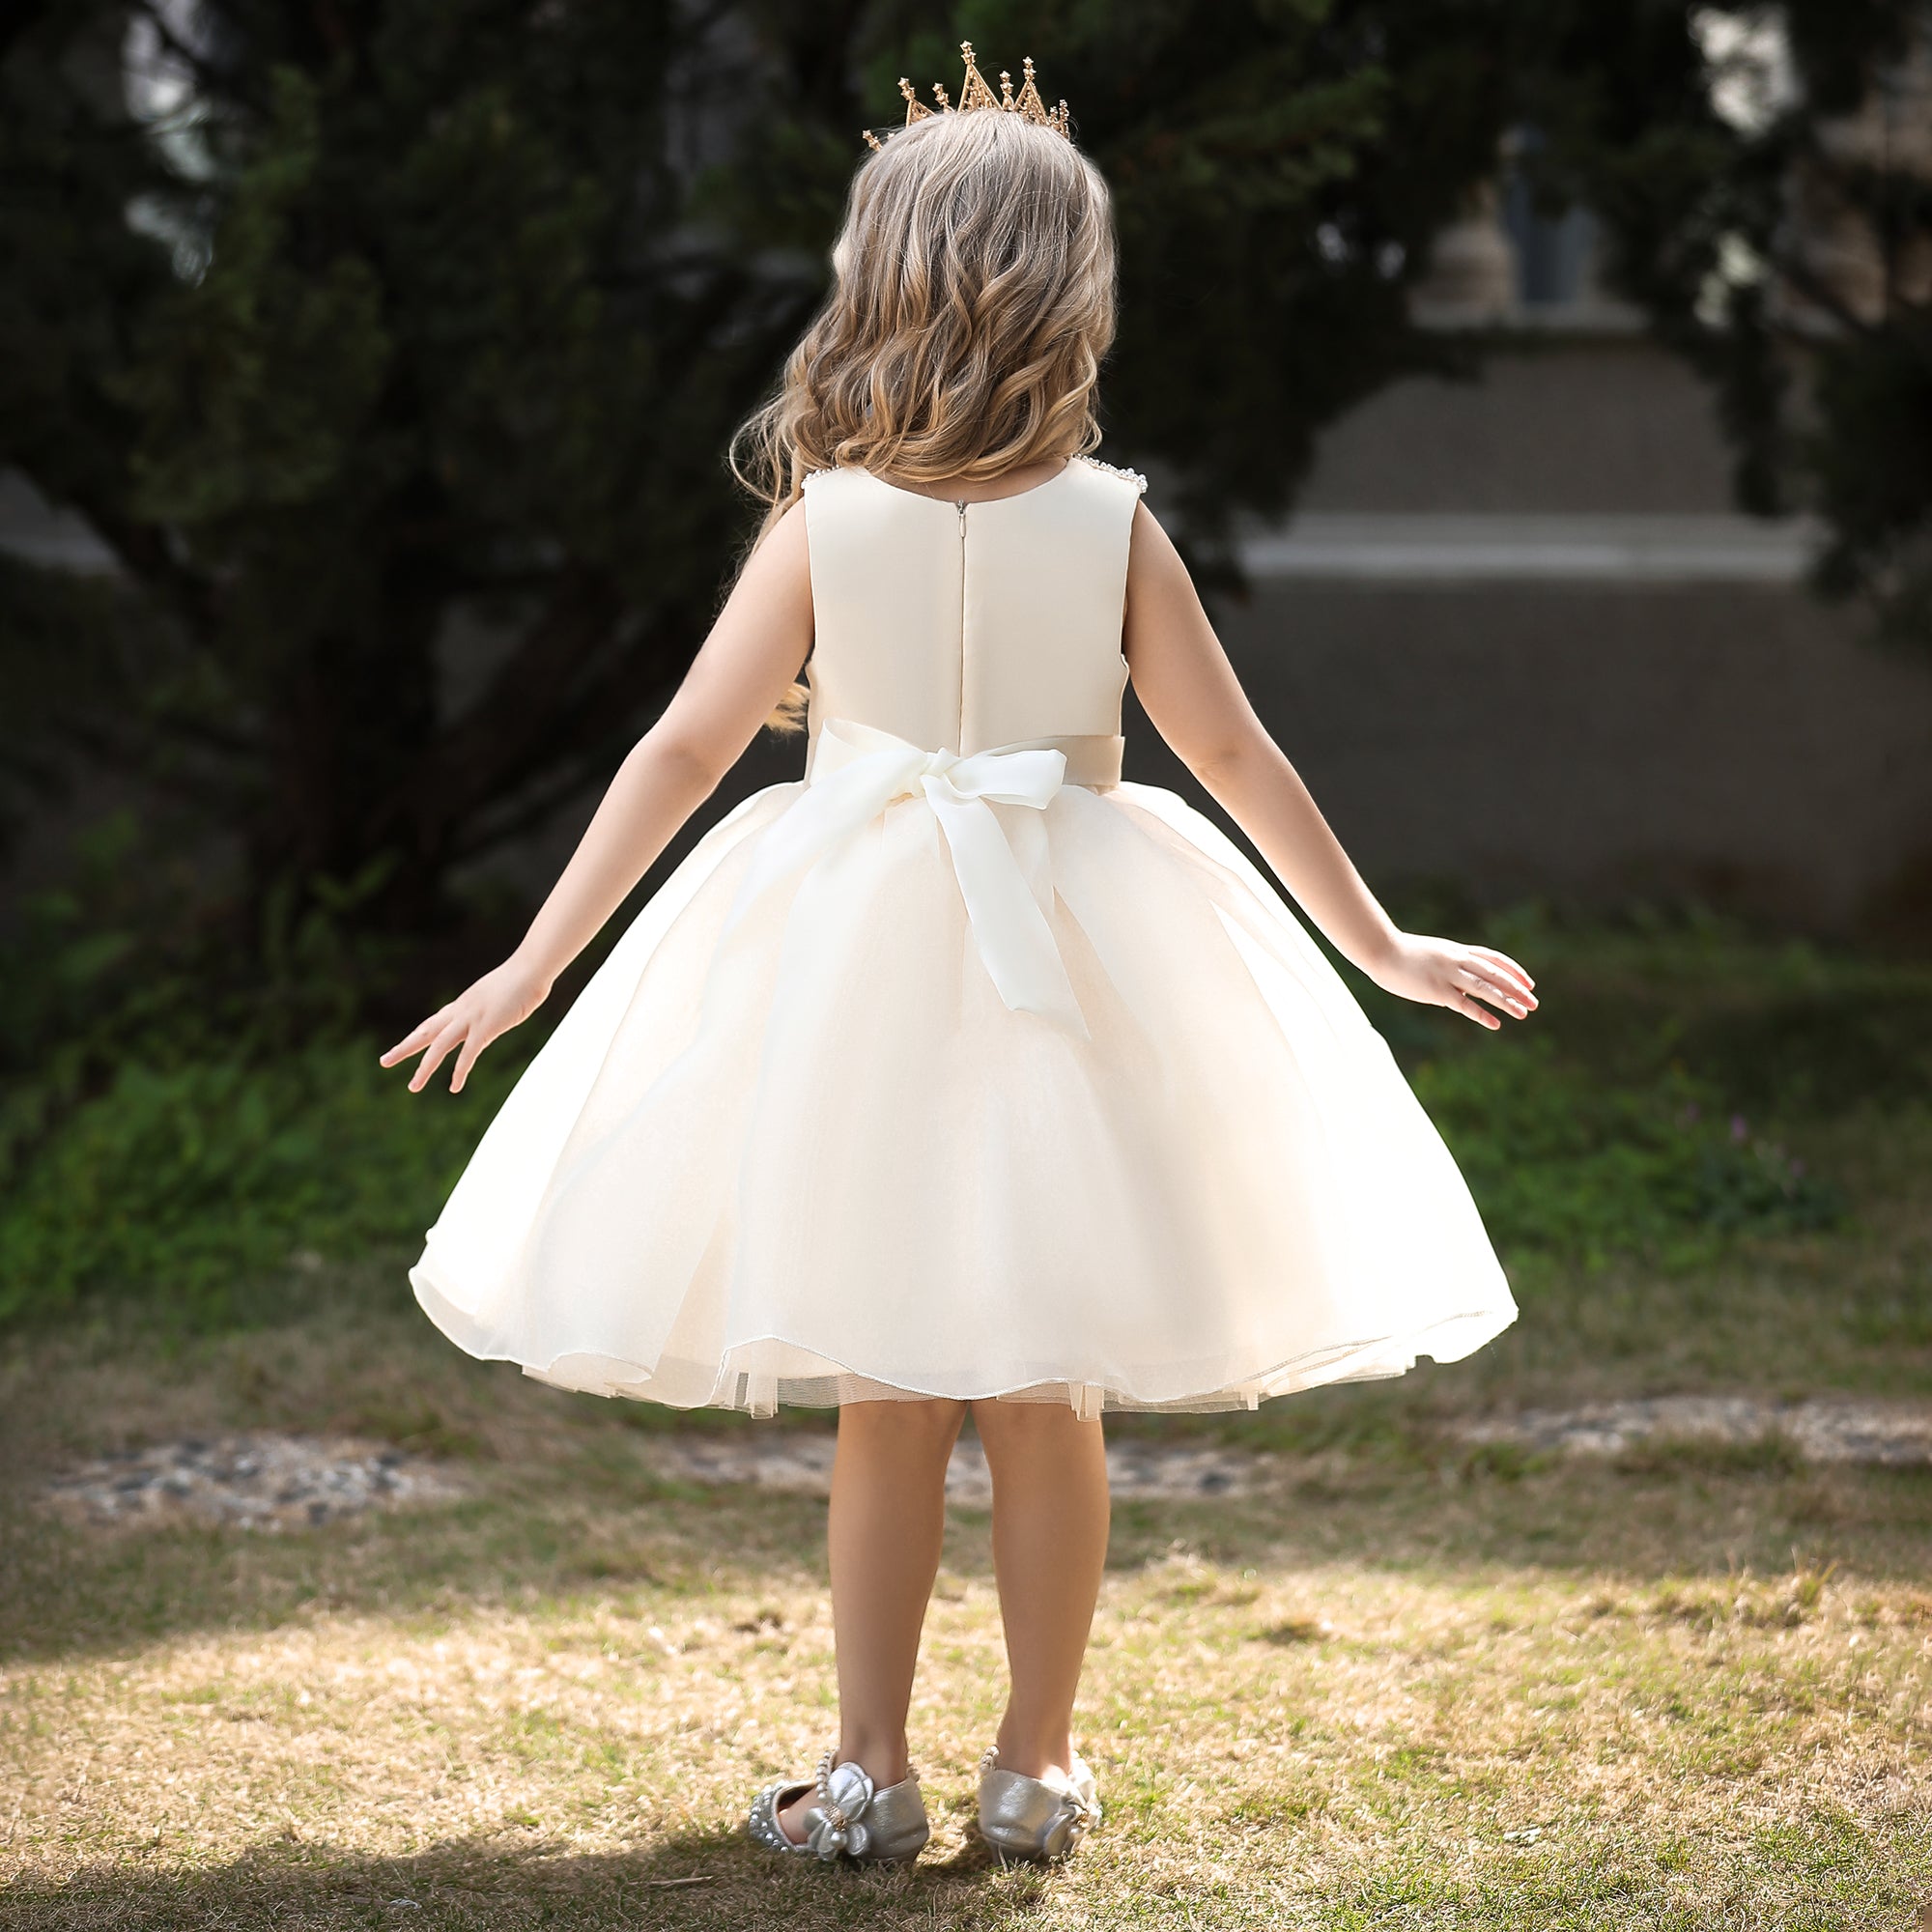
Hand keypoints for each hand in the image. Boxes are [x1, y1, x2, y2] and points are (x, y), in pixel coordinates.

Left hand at [378, 956, 553, 1092]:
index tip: (404, 1046)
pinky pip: (468, 1054)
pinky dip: (459, 1071)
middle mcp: (460, 1011)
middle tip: (384, 1061)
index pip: (434, 1023)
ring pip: (439, 1046)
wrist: (531, 968)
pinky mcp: (485, 1027)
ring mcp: (471, 1019)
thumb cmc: (524, 978)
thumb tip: (491, 1024)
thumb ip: (492, 1011)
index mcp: (463, 1004)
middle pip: (425, 1032)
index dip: (418, 1036)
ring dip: (425, 1068)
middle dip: (404, 1048)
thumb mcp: (501, 996)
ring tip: (413, 1086)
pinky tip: (454, 1087)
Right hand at [1368, 932, 1536, 1031]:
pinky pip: (1464, 1004)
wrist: (1381, 950)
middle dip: (1517, 989)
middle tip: (1535, 1002)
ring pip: (1485, 987)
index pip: (1494, 959)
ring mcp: (1448, 974)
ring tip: (1524, 1013)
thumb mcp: (1433, 954)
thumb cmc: (1402, 954)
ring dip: (1507, 1001)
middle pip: (1496, 973)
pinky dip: (1482, 1014)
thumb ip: (1449, 963)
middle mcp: (1458, 960)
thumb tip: (1460, 976)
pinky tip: (1495, 1024)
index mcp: (1457, 951)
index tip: (1529, 983)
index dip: (1514, 970)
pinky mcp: (1437, 990)